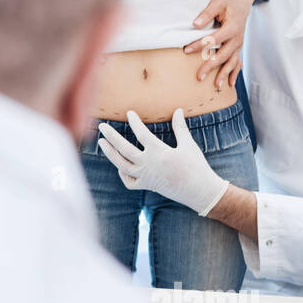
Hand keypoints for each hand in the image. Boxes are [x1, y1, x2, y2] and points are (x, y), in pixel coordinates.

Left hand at [97, 109, 229, 215]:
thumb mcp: (188, 145)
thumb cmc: (196, 167)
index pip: (142, 135)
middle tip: (101, 127)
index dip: (135, 122)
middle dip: (111, 137)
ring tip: (102, 143)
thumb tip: (178, 110)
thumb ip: (180, 128)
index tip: (129, 113)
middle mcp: (149, 165)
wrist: (200, 192)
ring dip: (110, 154)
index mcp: (159, 153)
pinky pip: (129, 182)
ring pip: (122, 165)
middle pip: (124, 149)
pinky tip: (120, 166)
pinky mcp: (148, 186)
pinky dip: (122, 174)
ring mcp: (146, 177)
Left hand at [183, 0, 254, 89]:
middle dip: (211, 66)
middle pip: (223, 55)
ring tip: (216, 85)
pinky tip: (230, 84)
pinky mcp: (238, 48)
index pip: (213, 39)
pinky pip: (237, 63)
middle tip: (199, 77)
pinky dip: (234, 74)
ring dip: (224, 74)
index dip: (200, 45)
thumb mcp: (217, 3)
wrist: (243, 4)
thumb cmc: (228, 4)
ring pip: (232, 62)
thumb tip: (195, 24)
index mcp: (232, 28)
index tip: (186, 50)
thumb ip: (207, 14)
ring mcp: (239, 45)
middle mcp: (237, 39)